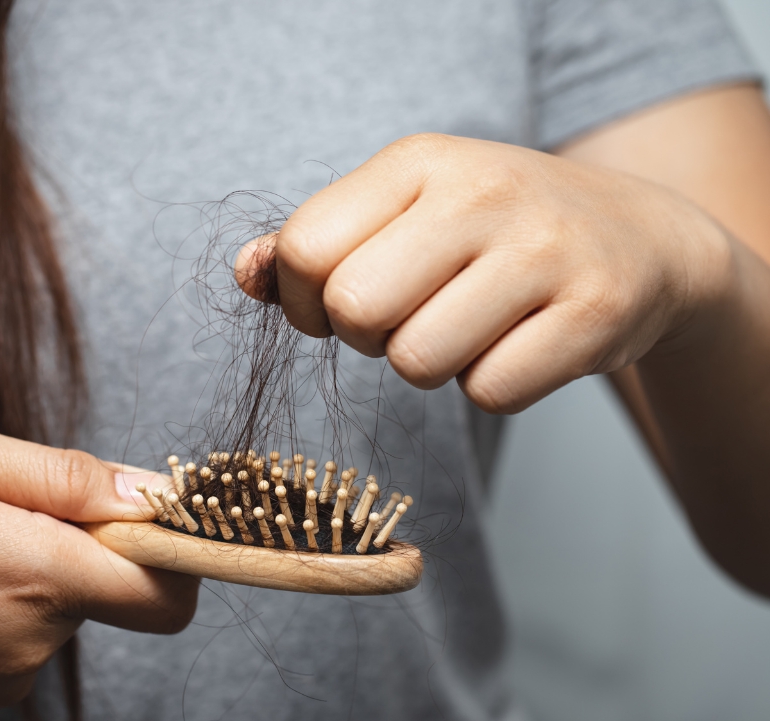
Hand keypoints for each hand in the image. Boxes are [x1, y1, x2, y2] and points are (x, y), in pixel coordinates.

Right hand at [0, 418, 196, 714]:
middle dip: (83, 544)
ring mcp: (1, 679)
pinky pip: (27, 639)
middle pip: (113, 590)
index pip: (165, 591)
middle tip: (2, 508)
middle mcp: (28, 641)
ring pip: (65, 611)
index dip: (176, 550)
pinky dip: (7, 606)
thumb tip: (151, 492)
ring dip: (36, 572)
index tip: (145, 514)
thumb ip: (64, 475)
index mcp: (32, 573)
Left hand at [237, 134, 731, 412]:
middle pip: (354, 310)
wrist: (642, 240)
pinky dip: (494, 386)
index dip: (305, 301)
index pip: (305, 249)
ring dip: (430, 365)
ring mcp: (545, 249)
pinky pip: (490, 393)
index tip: (340, 304)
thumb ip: (316, 242)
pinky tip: (520, 343)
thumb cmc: (496, 233)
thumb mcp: (406, 212)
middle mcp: (482, 192)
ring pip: (417, 363)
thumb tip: (245, 274)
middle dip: (368, 337)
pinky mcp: (595, 311)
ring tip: (470, 326)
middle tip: (410, 318)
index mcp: (419, 162)